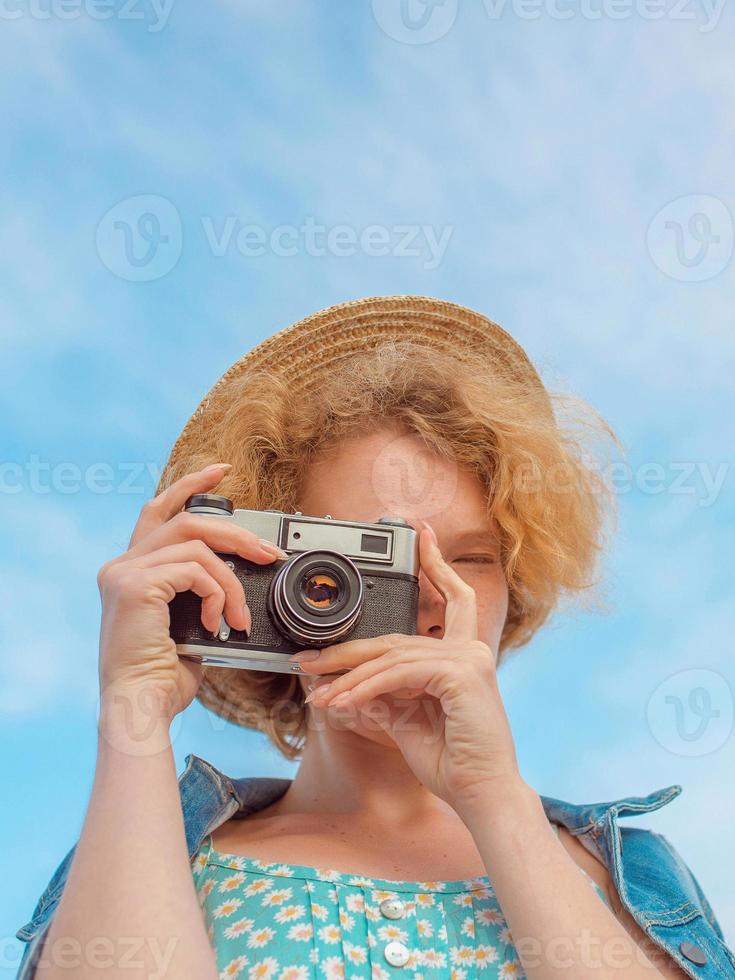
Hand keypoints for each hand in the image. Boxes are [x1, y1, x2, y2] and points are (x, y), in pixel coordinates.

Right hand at [96, 463, 284, 725]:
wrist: (140, 708)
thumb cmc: (162, 677)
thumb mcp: (186, 623)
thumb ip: (198, 591)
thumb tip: (235, 575)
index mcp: (130, 570)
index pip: (159, 511)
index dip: (189, 486)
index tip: (220, 472)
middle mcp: (120, 565)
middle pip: (188, 522)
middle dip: (236, 534)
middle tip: (269, 554)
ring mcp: (124, 572)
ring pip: (198, 547)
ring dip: (232, 581)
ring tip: (239, 617)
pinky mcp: (136, 585)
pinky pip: (196, 571)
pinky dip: (218, 595)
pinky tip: (217, 625)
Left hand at [291, 522, 524, 816]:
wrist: (480, 795)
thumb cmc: (452, 762)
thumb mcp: (409, 721)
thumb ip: (386, 696)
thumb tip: (349, 686)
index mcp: (464, 655)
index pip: (452, 598)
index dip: (436, 563)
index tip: (421, 533)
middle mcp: (470, 649)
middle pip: (396, 637)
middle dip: (347, 649)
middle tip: (307, 660)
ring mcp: (468, 658)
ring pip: (391, 657)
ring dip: (346, 677)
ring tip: (315, 692)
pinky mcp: (460, 673)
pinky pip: (398, 674)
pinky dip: (363, 688)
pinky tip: (339, 702)